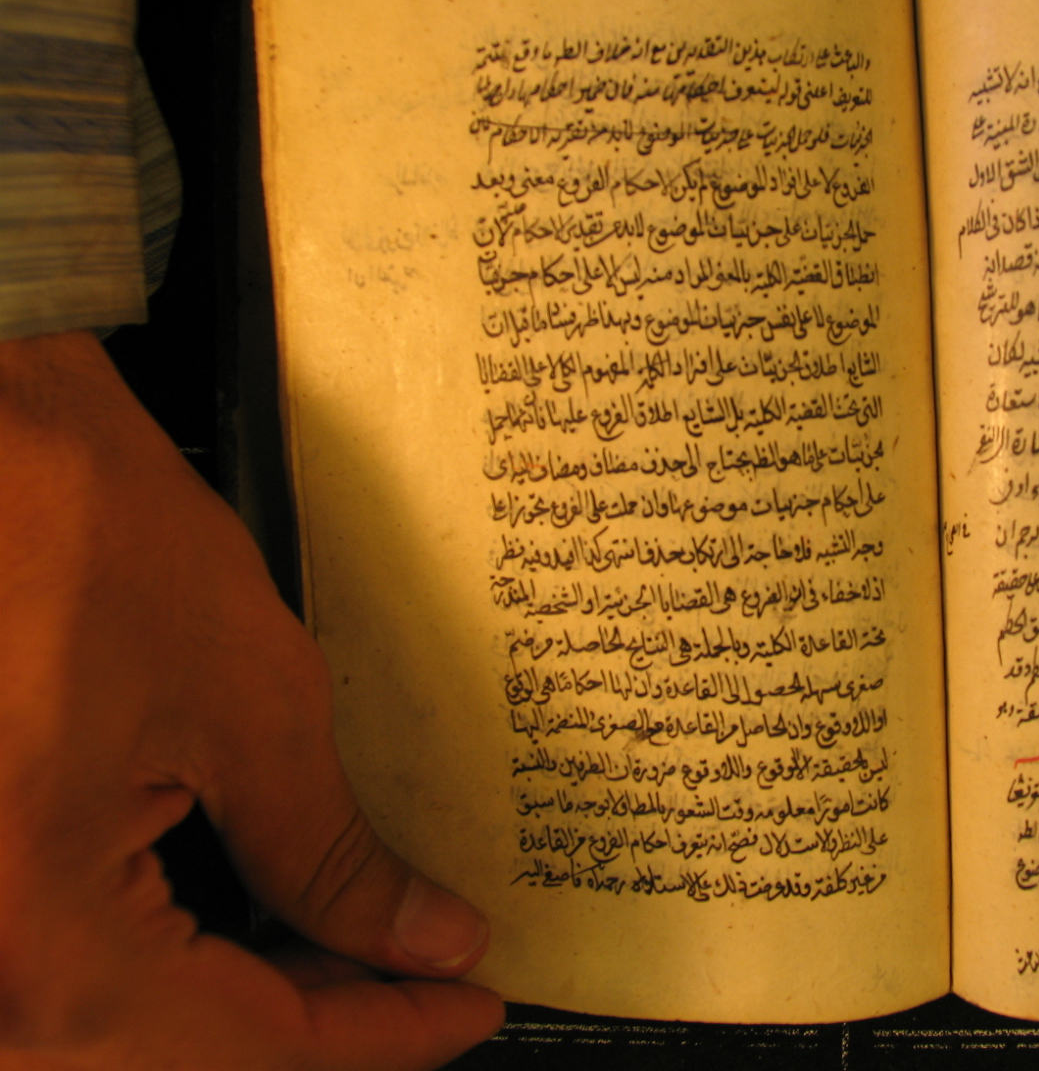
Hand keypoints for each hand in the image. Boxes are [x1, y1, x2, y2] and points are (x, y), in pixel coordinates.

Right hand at [0, 330, 502, 1067]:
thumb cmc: (80, 541)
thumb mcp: (251, 712)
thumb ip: (333, 860)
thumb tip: (424, 942)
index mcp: (41, 953)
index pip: (252, 1052)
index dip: (385, 1037)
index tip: (473, 1003)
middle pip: (183, 1052)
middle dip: (322, 1014)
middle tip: (429, 965)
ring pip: (126, 1022)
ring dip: (247, 990)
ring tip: (360, 940)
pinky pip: (76, 964)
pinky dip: (173, 953)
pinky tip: (250, 914)